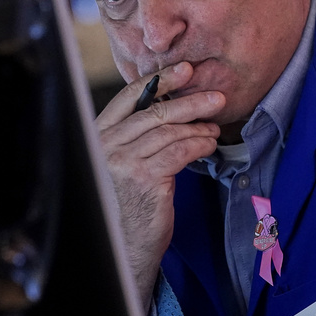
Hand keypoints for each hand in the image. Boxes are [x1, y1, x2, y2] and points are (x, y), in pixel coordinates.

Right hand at [96, 62, 224, 313]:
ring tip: (214, 129)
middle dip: (190, 101)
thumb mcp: (126, 161)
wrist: (126, 245)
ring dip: (198, 128)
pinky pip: (179, 151)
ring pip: (169, 131)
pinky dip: (199, 145)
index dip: (159, 80)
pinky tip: (209, 146)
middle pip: (154, 112)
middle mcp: (106, 145)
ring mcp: (123, 161)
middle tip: (216, 97)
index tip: (184, 70)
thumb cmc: (129, 203)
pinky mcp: (143, 178)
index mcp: (99, 135)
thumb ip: (138, 135)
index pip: (128, 97)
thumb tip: (174, 105)